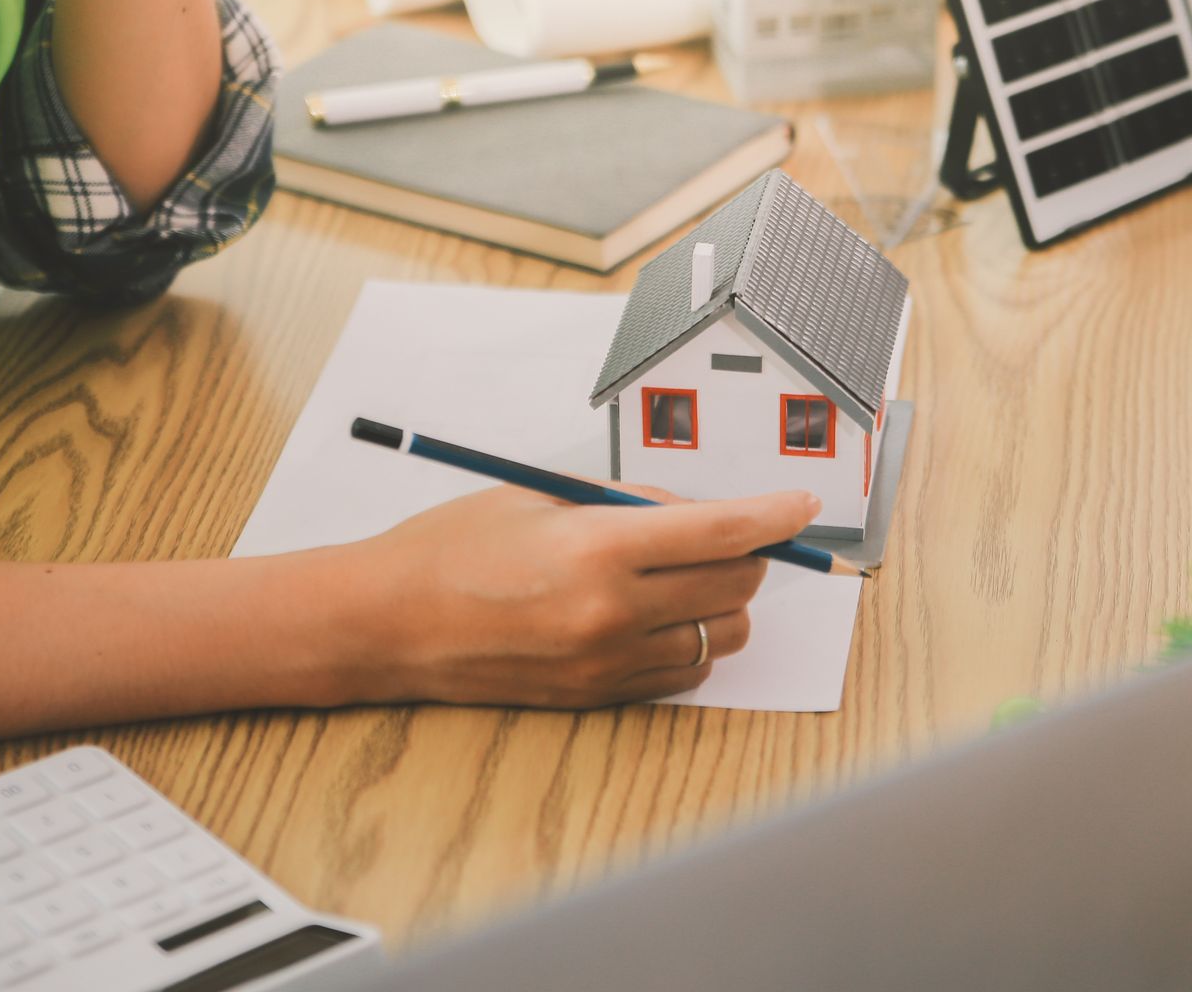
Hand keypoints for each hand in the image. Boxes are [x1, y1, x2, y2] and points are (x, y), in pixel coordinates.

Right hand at [354, 483, 819, 708]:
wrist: (389, 623)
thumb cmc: (455, 546)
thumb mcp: (545, 495)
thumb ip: (630, 503)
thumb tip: (698, 512)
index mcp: (599, 547)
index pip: (722, 532)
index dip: (774, 515)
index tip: (802, 507)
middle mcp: (612, 611)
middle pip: (735, 585)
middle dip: (749, 554)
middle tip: (731, 533)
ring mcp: (607, 661)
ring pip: (719, 635)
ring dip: (723, 601)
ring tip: (685, 576)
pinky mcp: (598, 695)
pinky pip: (682, 671)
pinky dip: (690, 640)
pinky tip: (658, 614)